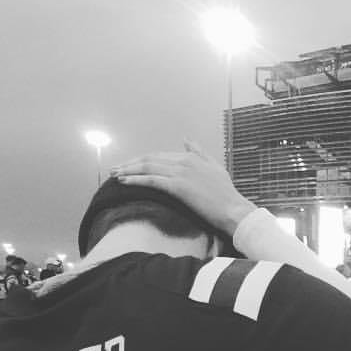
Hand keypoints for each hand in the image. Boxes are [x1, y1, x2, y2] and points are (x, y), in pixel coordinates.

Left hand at [109, 140, 257, 237]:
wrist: (234, 210)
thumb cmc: (227, 195)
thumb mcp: (215, 168)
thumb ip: (199, 152)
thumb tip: (186, 139)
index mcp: (190, 157)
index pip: (160, 156)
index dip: (143, 160)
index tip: (131, 166)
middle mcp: (183, 161)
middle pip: (150, 159)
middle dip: (131, 163)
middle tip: (116, 169)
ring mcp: (180, 172)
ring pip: (147, 167)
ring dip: (128, 170)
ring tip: (115, 175)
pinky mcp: (178, 186)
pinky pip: (151, 180)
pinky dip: (135, 179)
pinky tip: (124, 181)